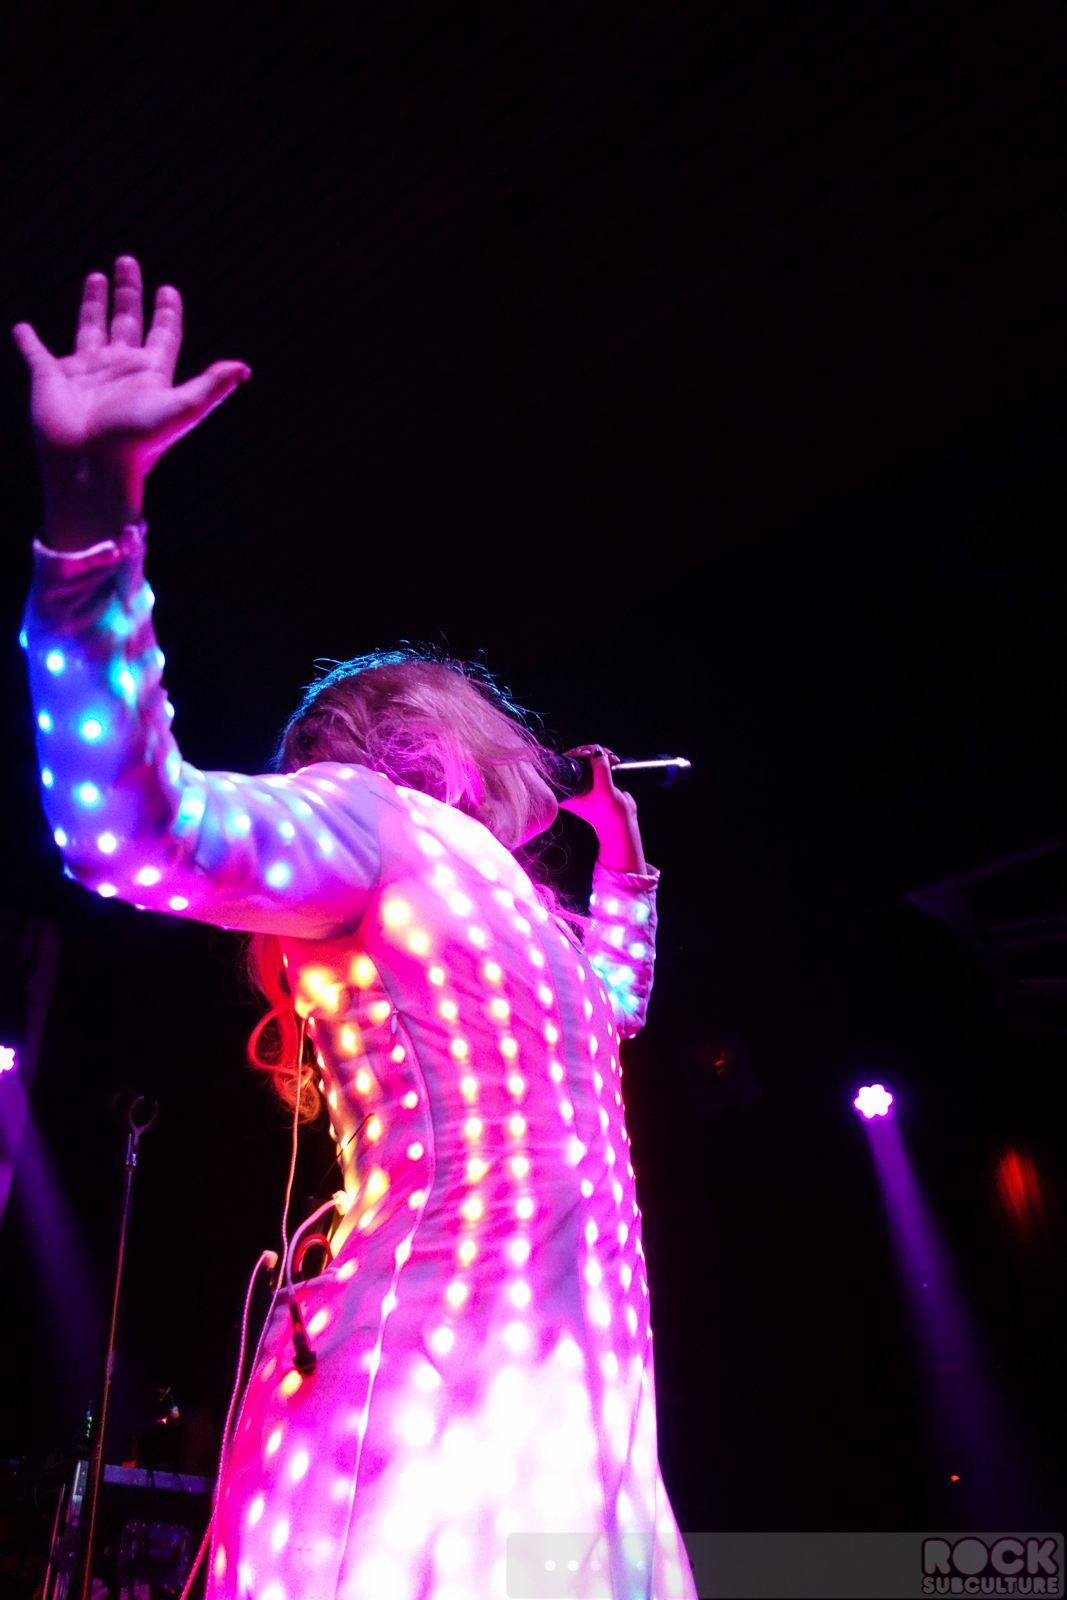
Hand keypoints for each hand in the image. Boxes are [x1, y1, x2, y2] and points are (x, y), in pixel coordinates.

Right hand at [12, 256, 249, 548]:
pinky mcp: (51, 378)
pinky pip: (36, 354)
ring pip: (90, 328)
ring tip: (96, 277)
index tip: (168, 290)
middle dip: (129, 293)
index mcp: (150, 374)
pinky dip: (28, 342)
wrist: (90, 468)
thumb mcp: (180, 411)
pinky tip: (23, 328)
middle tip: (128, 262)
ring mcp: (85, 373)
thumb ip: (210, 387)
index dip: (167, 312)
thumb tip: (243, 368)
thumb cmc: (135, 443)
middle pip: (127, 321)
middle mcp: (119, 369)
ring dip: (92, 304)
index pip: (163, 335)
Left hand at [559, 746, 646, 873]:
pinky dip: (605, 757)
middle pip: (575, 757)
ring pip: (587, 757)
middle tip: (603, 756)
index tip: (589, 754)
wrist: (622, 822)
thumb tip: (597, 751)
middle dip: (591, 751)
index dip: (575, 753)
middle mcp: (572, 785)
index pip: (563, 764)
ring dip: (600, 753)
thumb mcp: (605, 791)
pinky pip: (596, 761)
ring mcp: (583, 782)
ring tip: (612, 760)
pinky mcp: (595, 780)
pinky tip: (613, 761)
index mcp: (566, 791)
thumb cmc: (609, 813)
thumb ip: (601, 770)